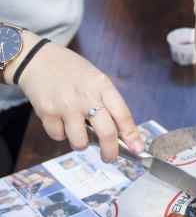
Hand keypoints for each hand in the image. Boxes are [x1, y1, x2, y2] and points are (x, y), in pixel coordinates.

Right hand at [4, 31, 143, 161]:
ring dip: (82, 144)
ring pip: (81, 142)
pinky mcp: (47, 112)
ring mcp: (66, 105)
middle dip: (111, 152)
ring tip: (79, 134)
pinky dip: (61, 134)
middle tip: (109, 158)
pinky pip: (58, 136)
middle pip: (106, 133)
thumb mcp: (96, 80)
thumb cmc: (72, 71)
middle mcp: (86, 97)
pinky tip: (60, 120)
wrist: (36, 58)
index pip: (123, 115)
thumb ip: (108, 103)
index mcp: (103, 86)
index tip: (137, 149)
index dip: (132, 135)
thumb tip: (121, 134)